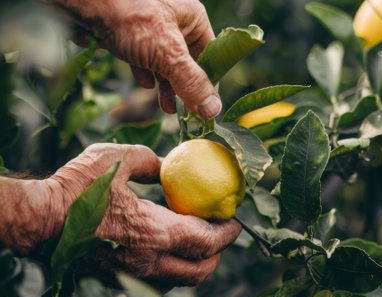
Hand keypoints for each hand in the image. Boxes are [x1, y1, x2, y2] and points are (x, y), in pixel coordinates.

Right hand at [47, 143, 240, 290]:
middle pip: (199, 270)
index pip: (205, 240)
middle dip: (219, 253)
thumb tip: (172, 166)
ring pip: (180, 281)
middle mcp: (147, 260)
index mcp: (152, 231)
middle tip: (222, 233)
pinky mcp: (119, 278)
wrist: (39, 219)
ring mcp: (132, 273)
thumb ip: (153, 162)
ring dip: (198, 264)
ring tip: (200, 243)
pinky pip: (159, 282)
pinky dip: (174, 270)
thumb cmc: (77, 187)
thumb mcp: (118, 159)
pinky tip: (170, 250)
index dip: (227, 232)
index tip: (236, 221)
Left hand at [50, 0, 220, 116]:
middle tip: (184, 112)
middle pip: (187, 61)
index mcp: (191, 18)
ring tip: (165, 106)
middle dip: (185, 88)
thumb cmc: (128, 16)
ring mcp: (150, 27)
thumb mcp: (167, 53)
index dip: (209, 83)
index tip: (206, 108)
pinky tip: (143, 82)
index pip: (210, 56)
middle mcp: (174, 20)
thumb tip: (213, 110)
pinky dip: (145, 72)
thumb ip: (191, 82)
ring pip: (165, 62)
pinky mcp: (129, 33)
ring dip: (166, 86)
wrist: (81, 0)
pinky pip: (144, 56)